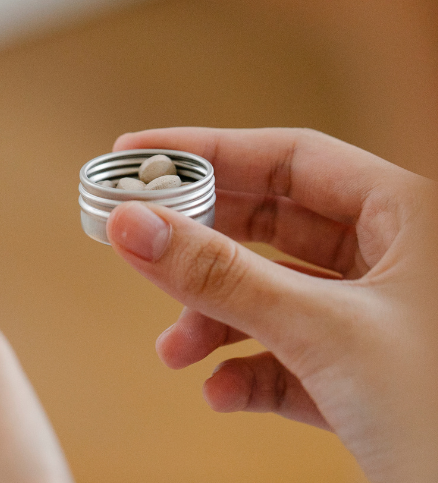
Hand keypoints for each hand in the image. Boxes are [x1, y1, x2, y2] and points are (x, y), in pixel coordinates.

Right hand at [108, 128, 437, 482]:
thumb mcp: (327, 333)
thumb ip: (223, 277)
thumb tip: (132, 224)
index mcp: (411, 218)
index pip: (292, 157)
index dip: (210, 151)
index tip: (138, 155)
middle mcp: (398, 260)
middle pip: (274, 225)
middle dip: (204, 245)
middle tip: (139, 242)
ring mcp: (384, 320)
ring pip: (278, 294)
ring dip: (218, 320)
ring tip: (175, 351)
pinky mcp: (373, 378)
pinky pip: (295, 356)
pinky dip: (251, 371)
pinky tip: (223, 392)